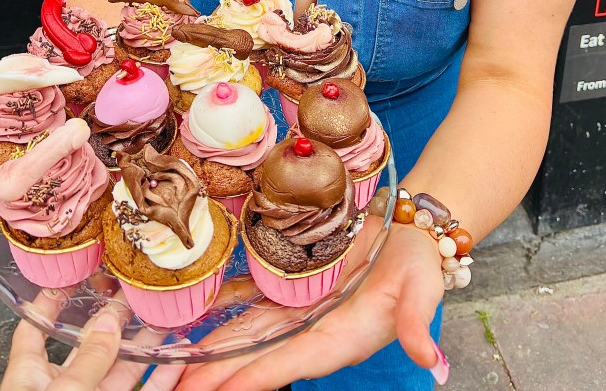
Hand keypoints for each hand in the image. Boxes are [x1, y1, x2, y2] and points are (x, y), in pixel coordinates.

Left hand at [0, 293, 185, 390]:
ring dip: (144, 346)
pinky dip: (160, 378)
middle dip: (116, 320)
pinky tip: (176, 362)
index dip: (50, 302)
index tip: (72, 278)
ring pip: (120, 371)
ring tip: (167, 321)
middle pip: (89, 347)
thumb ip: (90, 357)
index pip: (35, 331)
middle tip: (139, 295)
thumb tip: (109, 318)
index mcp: (30, 380)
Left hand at [173, 217, 445, 390]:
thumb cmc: (420, 262)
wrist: (410, 230)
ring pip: (246, 332)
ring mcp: (299, 308)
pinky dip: (222, 306)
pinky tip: (192, 314)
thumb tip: (432, 361)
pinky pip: (250, 297)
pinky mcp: (292, 284)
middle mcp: (313, 329)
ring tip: (174, 368)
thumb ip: (419, 324)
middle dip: (217, 376)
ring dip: (212, 350)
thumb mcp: (423, 288)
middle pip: (257, 356)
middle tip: (176, 390)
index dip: (256, 376)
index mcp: (341, 338)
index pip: (291, 362)